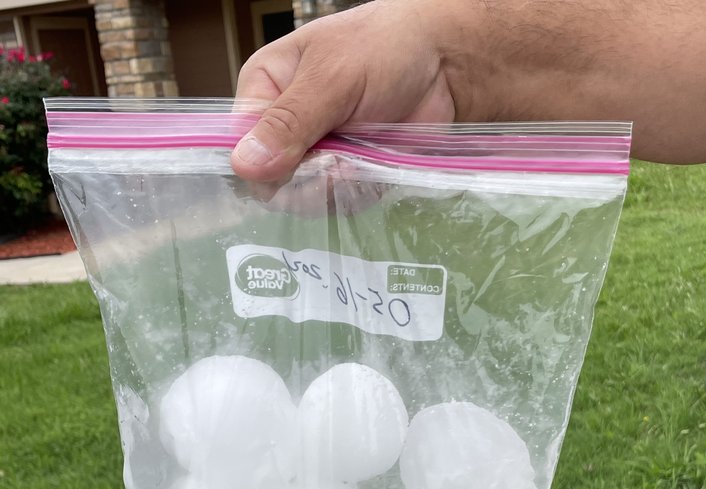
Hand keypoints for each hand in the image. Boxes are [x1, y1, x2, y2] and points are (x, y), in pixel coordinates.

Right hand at [231, 0, 456, 182]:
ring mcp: (315, 155)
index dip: (264, 165)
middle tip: (338, 162)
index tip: (298, 161)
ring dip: (336, 188)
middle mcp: (283, 126)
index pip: (241, 147)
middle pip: (272, 183)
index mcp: (265, 89)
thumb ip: (290, 123)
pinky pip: (338, 204)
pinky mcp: (345, 176)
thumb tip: (244, 166)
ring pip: (305, 200)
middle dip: (307, 180)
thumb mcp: (332, 77)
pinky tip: (372, 168)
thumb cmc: (385, 49)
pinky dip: (357, 193)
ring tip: (360, 157)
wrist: (445, 63)